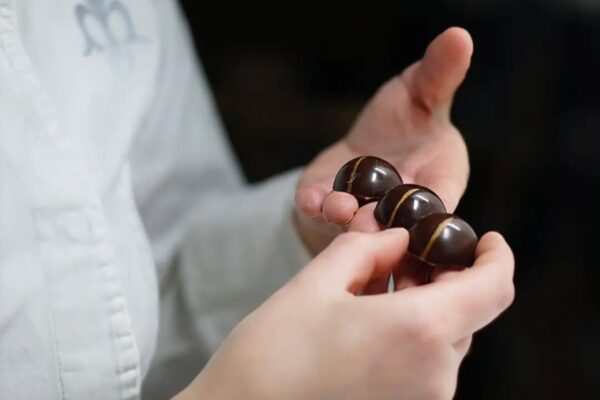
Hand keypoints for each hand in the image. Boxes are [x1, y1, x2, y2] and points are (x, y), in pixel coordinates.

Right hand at [175, 229, 514, 399]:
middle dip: (441, 278)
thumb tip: (395, 238)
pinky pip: (425, 366)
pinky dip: (410, 337)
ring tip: (372, 291)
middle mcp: (434, 375)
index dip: (497, 257)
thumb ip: (365, 249)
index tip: (486, 238)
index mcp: (419, 332)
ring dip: (423, 308)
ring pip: (444, 340)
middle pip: (466, 312)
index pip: (494, 288)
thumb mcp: (316, 283)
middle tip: (400, 256)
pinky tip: (367, 327)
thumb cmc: (271, 355)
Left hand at [295, 27, 472, 254]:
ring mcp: (360, 208)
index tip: (429, 202)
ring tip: (339, 207)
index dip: (436, 203)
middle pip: (394, 220)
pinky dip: (313, 204)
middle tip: (372, 217)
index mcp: (436, 179)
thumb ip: (439, 74)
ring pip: (354, 219)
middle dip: (382, 219)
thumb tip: (459, 36)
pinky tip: (308, 199)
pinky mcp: (325, 202)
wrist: (365, 147)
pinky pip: (317, 207)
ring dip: (345, 215)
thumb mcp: (422, 92)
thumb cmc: (406, 121)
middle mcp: (398, 203)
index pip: (440, 197)